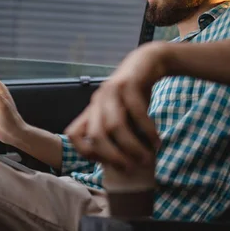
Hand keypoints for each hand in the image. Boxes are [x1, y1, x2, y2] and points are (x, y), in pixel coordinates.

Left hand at [65, 42, 167, 170]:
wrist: (148, 62)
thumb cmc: (135, 95)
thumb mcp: (122, 115)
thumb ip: (118, 134)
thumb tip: (123, 164)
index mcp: (92, 110)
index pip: (73, 133)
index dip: (85, 152)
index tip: (105, 163)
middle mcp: (97, 101)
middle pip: (95, 135)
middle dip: (112, 156)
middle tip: (130, 168)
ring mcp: (111, 91)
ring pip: (114, 126)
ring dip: (131, 146)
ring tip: (146, 157)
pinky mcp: (128, 84)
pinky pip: (136, 112)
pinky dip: (147, 130)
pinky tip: (156, 140)